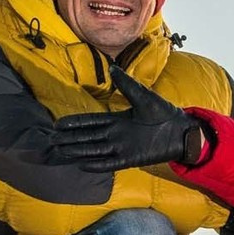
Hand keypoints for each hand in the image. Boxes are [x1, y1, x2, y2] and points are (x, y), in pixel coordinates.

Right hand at [43, 66, 210, 171]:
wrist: (182, 131)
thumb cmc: (164, 113)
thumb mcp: (143, 96)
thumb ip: (126, 84)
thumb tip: (112, 69)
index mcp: (118, 120)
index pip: (91, 122)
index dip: (75, 123)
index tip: (58, 124)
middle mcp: (117, 135)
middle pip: (88, 137)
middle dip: (70, 139)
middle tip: (52, 140)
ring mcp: (123, 148)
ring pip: (95, 150)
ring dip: (78, 151)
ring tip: (61, 152)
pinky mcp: (131, 159)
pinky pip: (111, 163)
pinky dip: (98, 165)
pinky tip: (83, 165)